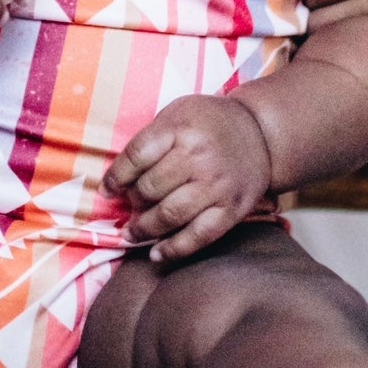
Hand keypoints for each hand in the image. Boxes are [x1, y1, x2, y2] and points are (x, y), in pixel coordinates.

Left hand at [103, 94, 271, 263]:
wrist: (259, 133)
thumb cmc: (209, 123)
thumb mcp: (177, 113)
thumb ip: (150, 140)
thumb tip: (119, 180)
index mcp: (181, 128)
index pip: (136, 156)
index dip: (115, 177)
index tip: (107, 189)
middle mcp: (199, 157)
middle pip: (151, 188)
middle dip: (132, 201)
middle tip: (128, 206)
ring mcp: (217, 186)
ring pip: (170, 215)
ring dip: (144, 229)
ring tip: (131, 233)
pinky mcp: (231, 209)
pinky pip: (198, 236)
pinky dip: (174, 249)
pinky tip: (156, 254)